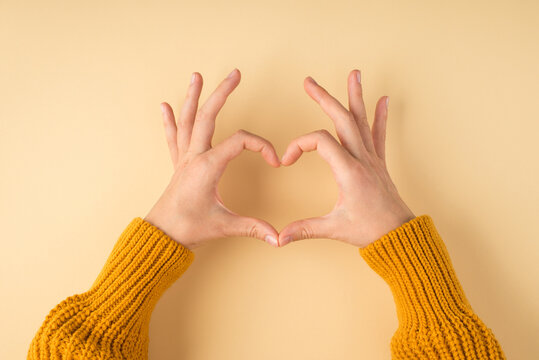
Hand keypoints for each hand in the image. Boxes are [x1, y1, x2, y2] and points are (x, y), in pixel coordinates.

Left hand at [144, 69, 280, 249]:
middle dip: (222, 93)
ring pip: (188, 120)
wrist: (161, 234)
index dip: (263, 146)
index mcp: (208, 166)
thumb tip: (278, 238)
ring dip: (193, 96)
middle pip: (208, 116)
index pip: (240, 141)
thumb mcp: (225, 225)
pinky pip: (172, 136)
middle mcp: (194, 156)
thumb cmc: (189, 227)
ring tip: (196, 76)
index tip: (275, 162)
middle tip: (235, 74)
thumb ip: (253, 228)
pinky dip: (169, 120)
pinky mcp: (178, 164)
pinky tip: (164, 105)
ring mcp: (183, 158)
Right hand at [278, 70, 414, 247]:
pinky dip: (380, 116)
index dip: (298, 146)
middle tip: (309, 81)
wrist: (400, 236)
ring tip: (354, 73)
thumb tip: (280, 238)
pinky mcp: (378, 163)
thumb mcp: (334, 229)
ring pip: (362, 120)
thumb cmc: (370, 230)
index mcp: (349, 171)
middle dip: (324, 98)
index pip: (320, 142)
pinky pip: (379, 134)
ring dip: (355, 96)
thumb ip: (304, 229)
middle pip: (342, 119)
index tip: (287, 161)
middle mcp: (362, 159)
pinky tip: (383, 99)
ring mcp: (372, 158)